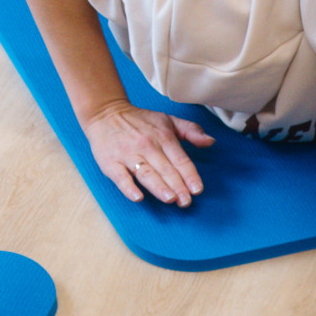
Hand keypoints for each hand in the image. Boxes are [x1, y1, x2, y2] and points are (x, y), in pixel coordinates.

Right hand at [83, 102, 214, 205]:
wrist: (105, 113)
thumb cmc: (139, 120)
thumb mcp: (168, 120)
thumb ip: (191, 131)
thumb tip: (210, 142)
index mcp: (163, 137)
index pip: (180, 159)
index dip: (189, 175)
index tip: (197, 189)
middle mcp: (146, 145)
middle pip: (165, 169)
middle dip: (178, 186)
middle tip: (186, 202)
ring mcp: (127, 154)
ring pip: (146, 173)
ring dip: (158, 187)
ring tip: (170, 199)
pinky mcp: (110, 162)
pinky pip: (120, 177)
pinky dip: (128, 187)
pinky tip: (137, 197)